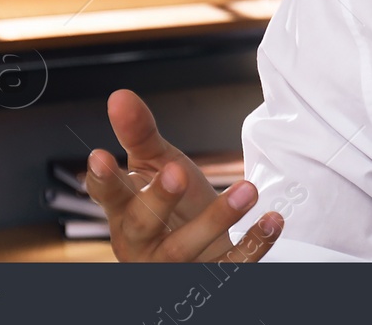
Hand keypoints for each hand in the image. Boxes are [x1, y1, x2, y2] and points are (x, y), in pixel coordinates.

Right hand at [86, 89, 284, 262]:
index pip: (108, 195)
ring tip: (248, 189)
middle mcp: (142, 242)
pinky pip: (230, 265)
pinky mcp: (209, 274)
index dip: (103, 178)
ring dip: (217, 218)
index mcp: (125, 212)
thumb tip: (120, 96)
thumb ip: (140, 135)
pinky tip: (272, 220)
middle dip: (158, 198)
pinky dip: (253, 244)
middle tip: (177, 171)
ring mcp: (174, 264)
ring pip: (186, 248)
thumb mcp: (157, 167)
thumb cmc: (171, 206)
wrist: (198, 253)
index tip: (99, 155)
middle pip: (143, 224)